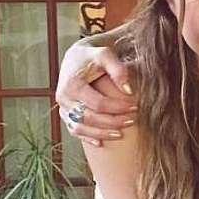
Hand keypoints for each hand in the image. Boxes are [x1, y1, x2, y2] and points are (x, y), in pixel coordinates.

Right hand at [56, 27, 135, 145]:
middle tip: (131, 121)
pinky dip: (87, 138)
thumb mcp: (106, 55)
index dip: (118, 107)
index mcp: (72, 84)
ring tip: (120, 134)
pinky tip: (102, 143)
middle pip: (89, 118)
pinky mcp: (65, 113)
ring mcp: (62, 107)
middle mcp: (63, 97)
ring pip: (79, 128)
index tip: (135, 106)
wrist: (77, 58)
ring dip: (101, 133)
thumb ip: (118, 70)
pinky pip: (74, 130)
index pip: (98, 103)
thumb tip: (129, 91)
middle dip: (112, 122)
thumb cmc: (93, 56)